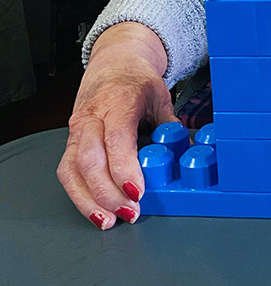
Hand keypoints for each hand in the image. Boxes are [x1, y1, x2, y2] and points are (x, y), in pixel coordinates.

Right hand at [57, 23, 175, 229]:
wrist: (114, 64)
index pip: (116, 139)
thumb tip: (188, 151)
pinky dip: (78, 196)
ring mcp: (77, 129)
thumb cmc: (137, 81)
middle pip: (90, 159)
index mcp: (119, 100)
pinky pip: (66, 172)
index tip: (137, 193)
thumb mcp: (161, 96)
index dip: (125, 169)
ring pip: (72, 169)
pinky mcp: (70, 142)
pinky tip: (96, 212)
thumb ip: (170, 125)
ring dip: (89, 200)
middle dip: (107, 192)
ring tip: (109, 221)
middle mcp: (92, 116)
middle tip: (130, 212)